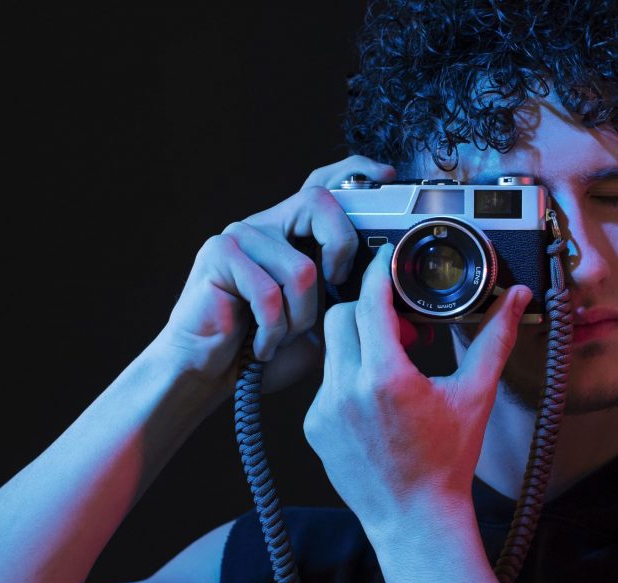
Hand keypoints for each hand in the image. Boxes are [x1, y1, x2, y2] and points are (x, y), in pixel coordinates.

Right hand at [148, 156, 396, 398]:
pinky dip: (273, 330)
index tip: (387, 177)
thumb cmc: (266, 348)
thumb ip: (353, 308)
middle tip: (332, 290)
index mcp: (294, 232)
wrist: (212, 374)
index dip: (356, 172)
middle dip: (341, 252)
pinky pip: (270, 292)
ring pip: (301, 268)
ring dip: (299, 317)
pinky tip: (260, 344)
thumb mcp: (323, 326)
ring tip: (280, 334)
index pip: (325, 184)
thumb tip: (406, 317)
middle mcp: (267, 224)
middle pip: (319, 203)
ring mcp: (240, 235)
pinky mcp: (217, 254)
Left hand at [304, 242, 531, 537]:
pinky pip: (327, 382)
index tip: (389, 259)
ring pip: (332, 348)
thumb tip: (517, 298)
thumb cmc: (447, 461)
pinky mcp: (314, 427)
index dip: (379, 272)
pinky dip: (350, 377)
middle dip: (371, 311)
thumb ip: (494, 339)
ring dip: (360, 344)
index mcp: (386, 377)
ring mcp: (324, 410)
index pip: (369, 301)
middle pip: (342, 316)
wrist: (416, 518)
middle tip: (405, 329)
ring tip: (395, 366)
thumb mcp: (475, 396)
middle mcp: (346, 390)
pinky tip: (377, 400)